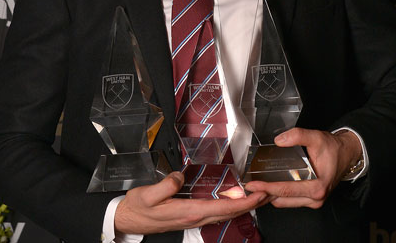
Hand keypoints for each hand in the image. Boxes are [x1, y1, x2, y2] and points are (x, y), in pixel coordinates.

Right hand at [114, 171, 267, 234]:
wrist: (128, 220)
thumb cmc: (138, 208)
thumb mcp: (148, 195)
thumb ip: (166, 186)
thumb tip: (181, 176)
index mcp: (189, 211)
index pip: (223, 207)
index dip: (243, 202)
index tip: (258, 195)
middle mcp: (195, 216)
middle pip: (229, 212)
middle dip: (251, 204)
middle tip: (267, 193)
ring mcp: (193, 218)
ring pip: (224, 214)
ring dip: (243, 206)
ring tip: (257, 196)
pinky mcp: (190, 215)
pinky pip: (216, 212)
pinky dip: (230, 206)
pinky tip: (234, 200)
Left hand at [244, 128, 362, 208]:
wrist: (346, 154)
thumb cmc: (333, 149)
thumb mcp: (316, 137)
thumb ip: (298, 136)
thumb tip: (279, 140)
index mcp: (317, 187)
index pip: (285, 190)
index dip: (267, 187)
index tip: (252, 184)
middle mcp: (315, 198)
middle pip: (282, 200)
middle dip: (264, 194)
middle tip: (248, 185)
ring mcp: (313, 201)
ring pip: (285, 203)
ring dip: (270, 196)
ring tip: (256, 185)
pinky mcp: (311, 200)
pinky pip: (290, 201)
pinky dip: (278, 195)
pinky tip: (269, 186)